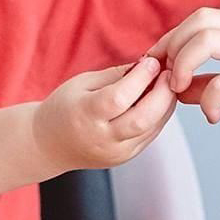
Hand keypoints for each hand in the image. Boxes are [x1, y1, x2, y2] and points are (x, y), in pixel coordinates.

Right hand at [33, 57, 175, 171]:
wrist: (50, 144)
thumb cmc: (65, 107)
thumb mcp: (82, 83)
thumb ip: (115, 75)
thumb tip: (148, 65)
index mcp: (85, 115)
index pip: (119, 98)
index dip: (140, 78)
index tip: (152, 61)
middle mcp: (101, 138)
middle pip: (142, 119)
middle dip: (162, 94)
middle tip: (169, 74)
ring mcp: (115, 152)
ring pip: (152, 129)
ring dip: (166, 105)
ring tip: (166, 85)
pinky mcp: (125, 158)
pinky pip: (150, 135)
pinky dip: (159, 116)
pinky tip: (159, 101)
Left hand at [149, 8, 219, 134]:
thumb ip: (212, 84)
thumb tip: (180, 90)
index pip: (201, 18)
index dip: (173, 37)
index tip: (158, 62)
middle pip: (199, 20)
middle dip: (173, 46)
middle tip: (166, 76)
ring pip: (206, 40)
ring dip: (184, 64)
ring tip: (180, 89)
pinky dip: (209, 99)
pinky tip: (212, 115)